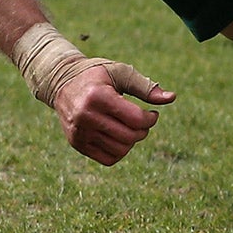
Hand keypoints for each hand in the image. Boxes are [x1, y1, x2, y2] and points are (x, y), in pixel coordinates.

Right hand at [52, 59, 174, 165]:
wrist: (61, 83)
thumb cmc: (97, 76)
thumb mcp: (121, 73)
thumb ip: (146, 87)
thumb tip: (172, 98)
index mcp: (98, 97)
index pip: (135, 119)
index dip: (151, 119)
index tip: (152, 114)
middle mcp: (86, 116)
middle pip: (129, 136)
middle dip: (143, 131)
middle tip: (142, 122)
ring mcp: (79, 132)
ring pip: (120, 150)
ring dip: (132, 141)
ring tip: (130, 128)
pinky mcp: (77, 144)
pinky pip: (108, 159)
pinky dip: (120, 151)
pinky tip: (119, 137)